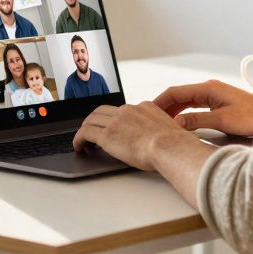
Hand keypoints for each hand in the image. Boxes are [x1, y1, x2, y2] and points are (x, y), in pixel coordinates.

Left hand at [73, 101, 197, 171]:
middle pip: (103, 110)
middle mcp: (128, 111)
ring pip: (92, 119)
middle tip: (91, 128)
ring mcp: (116, 121)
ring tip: (82, 138)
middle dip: (95, 119)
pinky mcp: (107, 135)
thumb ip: (162, 130)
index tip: (112, 125)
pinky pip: (85, 133)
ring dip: (85, 128)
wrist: (169, 146)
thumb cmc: (174, 145)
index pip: (123, 110)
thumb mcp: (170, 130)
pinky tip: (78, 146)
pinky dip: (78, 138)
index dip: (114, 118)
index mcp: (144, 107)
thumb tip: (163, 139)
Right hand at [154, 80, 252, 136]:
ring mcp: (215, 96)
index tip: (148, 112)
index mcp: (209, 88)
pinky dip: (186, 114)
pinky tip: (181, 124)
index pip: (176, 92)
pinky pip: (196, 107)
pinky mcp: (220, 104)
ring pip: (187, 102)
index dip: (160, 102)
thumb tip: (177, 123)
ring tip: (163, 124)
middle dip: (165, 107)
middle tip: (152, 121)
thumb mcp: (223, 120)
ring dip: (175, 111)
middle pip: (180, 96)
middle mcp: (210, 89)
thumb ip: (198, 121)